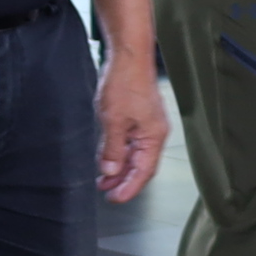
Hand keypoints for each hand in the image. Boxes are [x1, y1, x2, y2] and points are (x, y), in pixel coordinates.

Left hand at [95, 47, 166, 201]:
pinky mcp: (137, 118)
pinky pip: (129, 143)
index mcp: (153, 137)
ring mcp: (146, 126)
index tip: (113, 199)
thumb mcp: (113, 120)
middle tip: (104, 192)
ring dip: (119, 168)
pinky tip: (106, 159)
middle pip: (140, 166)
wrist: (128, 56)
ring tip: (102, 180)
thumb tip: (110, 171)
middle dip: (123, 181)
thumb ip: (111, 148)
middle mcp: (153, 134)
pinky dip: (118, 153)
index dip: (129, 188)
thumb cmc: (124, 84)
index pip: (143, 172)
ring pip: (133, 155)